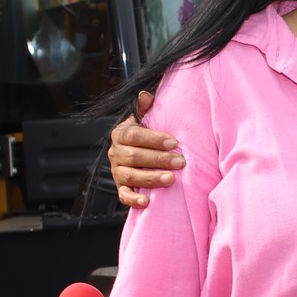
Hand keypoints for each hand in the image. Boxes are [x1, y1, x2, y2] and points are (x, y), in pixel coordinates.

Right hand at [110, 90, 183, 207]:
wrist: (136, 156)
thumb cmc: (145, 137)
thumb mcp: (144, 120)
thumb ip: (145, 109)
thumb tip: (146, 95)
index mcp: (120, 134)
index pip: (134, 135)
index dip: (154, 139)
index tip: (174, 143)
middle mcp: (116, 153)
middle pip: (135, 157)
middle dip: (159, 160)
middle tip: (180, 162)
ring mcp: (117, 172)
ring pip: (131, 176)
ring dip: (152, 178)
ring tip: (171, 179)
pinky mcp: (121, 188)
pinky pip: (124, 196)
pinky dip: (134, 200)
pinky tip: (147, 202)